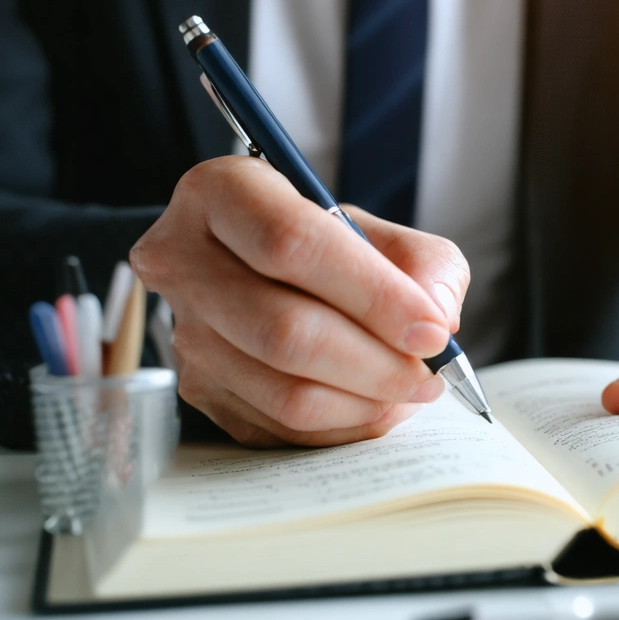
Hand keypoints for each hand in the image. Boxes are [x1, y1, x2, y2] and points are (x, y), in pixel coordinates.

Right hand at [130, 156, 469, 446]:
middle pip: (284, 330)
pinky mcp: (198, 390)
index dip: (372, 294)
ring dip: (367, 402)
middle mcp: (183, 260)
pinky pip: (282, 428)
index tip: (432, 330)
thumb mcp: (387, 233)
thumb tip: (435, 321)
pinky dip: (345, 424)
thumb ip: (424, 265)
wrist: (277, 279)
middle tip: (430, 372)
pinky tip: (375, 402)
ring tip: (411, 387)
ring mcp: (184, 332)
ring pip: (284, 392)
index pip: (292, 243)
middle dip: (376, 363)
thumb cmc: (336, 249)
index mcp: (222, 191)